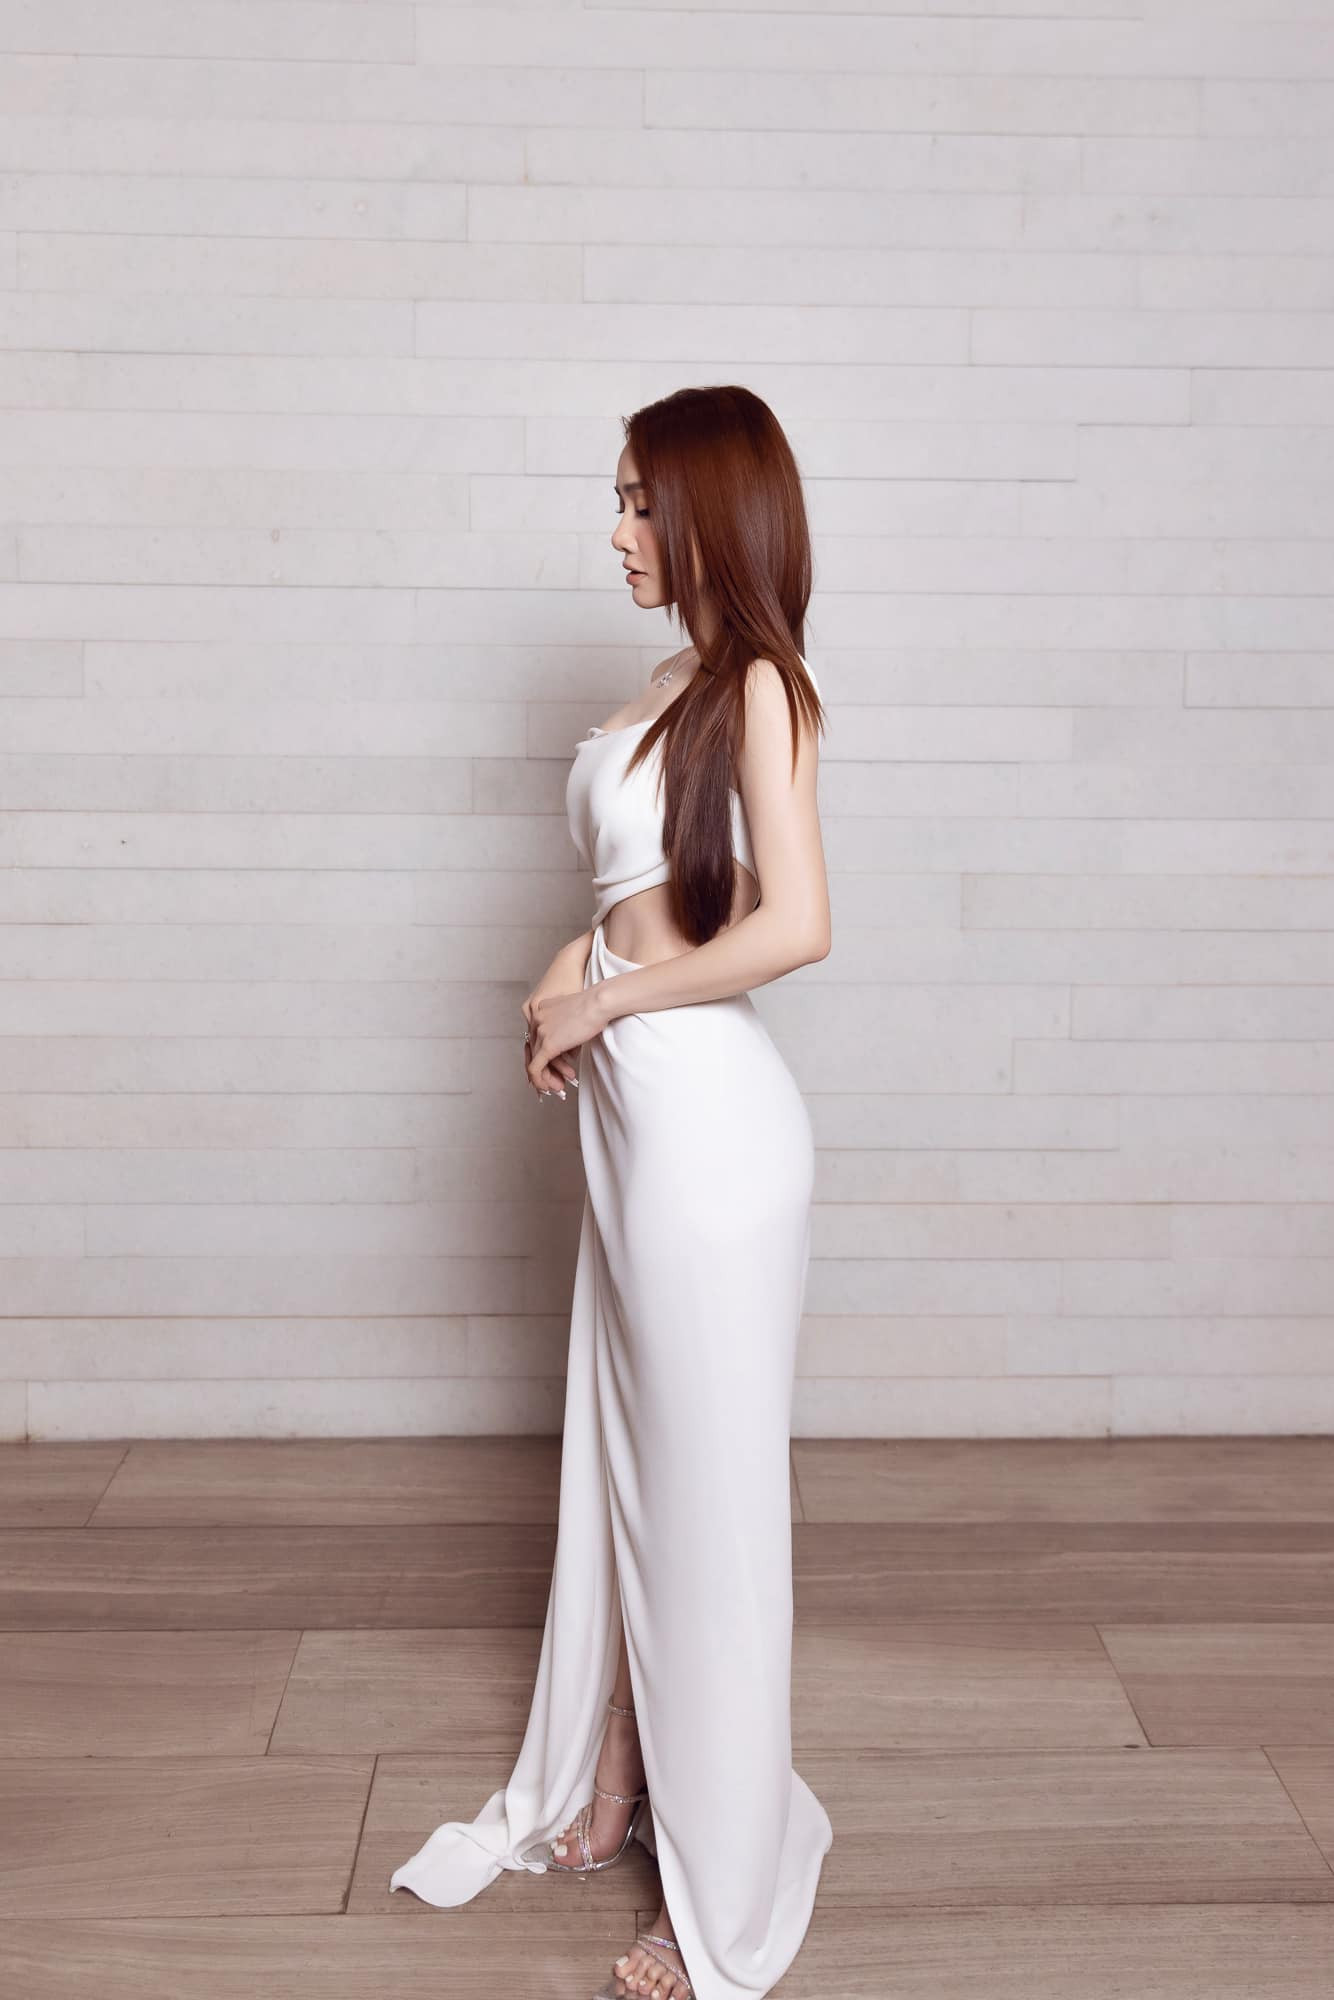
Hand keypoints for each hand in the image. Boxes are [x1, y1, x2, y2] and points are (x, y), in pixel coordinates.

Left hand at [523, 985, 605, 1100]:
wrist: (599, 1003)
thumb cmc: (595, 1006)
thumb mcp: (574, 1014)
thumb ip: (566, 1029)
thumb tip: (568, 1052)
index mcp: (541, 1009)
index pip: (536, 1036)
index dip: (542, 1052)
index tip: (551, 1064)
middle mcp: (536, 1019)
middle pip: (533, 1049)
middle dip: (543, 1068)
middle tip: (553, 1080)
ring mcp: (540, 1032)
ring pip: (535, 1061)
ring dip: (545, 1077)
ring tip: (557, 1087)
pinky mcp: (547, 1045)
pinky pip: (535, 1068)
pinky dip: (539, 1080)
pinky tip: (547, 1088)